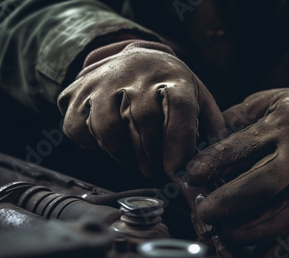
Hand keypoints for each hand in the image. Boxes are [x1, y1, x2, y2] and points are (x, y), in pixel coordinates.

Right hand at [57, 40, 224, 177]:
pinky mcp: (76, 91)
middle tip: (155, 171)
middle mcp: (137, 74)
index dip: (178, 141)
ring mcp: (103, 80)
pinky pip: (75, 127)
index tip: (174, 170)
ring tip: (133, 160)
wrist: (134, 56)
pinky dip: (88, 143)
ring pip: (106, 127)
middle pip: (143, 120)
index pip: (179, 105)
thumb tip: (213, 164)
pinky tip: (104, 140)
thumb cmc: (170, 87)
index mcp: (173, 76)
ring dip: (121, 154)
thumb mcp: (197, 97)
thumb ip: (209, 128)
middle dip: (150, 157)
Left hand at [187, 82, 288, 251]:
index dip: (215, 162)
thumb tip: (202, 145)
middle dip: (230, 203)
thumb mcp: (265, 101)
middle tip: (205, 213)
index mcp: (285, 123)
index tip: (191, 175)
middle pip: (266, 185)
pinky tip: (260, 252)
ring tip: (228, 236)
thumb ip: (235, 120)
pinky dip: (283, 247)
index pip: (245, 145)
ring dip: (254, 232)